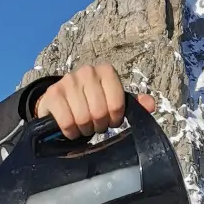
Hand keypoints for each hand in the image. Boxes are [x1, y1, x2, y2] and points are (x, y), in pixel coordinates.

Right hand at [34, 63, 156, 138]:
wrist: (60, 102)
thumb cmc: (91, 102)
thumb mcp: (114, 101)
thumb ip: (133, 103)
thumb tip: (151, 104)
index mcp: (106, 71)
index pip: (117, 104)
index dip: (115, 118)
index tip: (111, 120)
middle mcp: (87, 71)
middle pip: (100, 112)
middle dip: (99, 125)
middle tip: (96, 125)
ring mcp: (68, 81)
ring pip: (83, 119)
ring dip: (85, 129)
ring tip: (84, 126)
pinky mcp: (52, 94)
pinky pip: (67, 122)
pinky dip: (71, 132)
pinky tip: (72, 128)